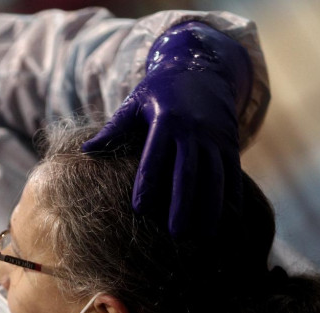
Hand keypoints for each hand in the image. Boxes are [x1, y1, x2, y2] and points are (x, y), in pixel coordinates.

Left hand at [82, 21, 252, 237]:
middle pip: (189, 172)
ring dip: (212, 207)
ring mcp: (215, 136)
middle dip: (183, 204)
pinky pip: (233, 172)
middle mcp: (193, 129)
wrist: (201, 67)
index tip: (140, 209)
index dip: (148, 183)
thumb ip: (113, 129)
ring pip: (216, 176)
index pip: (155, 156)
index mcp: (165, 120)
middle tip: (177, 235)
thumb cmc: (159, 91)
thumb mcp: (134, 102)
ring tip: (205, 237)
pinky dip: (234, 196)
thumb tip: (85, 150)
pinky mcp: (230, 142)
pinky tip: (230, 220)